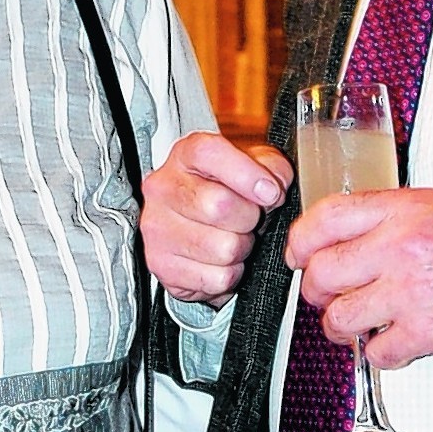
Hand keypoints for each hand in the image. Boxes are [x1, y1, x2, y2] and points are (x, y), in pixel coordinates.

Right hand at [142, 132, 293, 305]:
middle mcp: (165, 188)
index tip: (269, 191)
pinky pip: (217, 277)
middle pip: (219, 205)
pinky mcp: (163, 265)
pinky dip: (230, 274)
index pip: (209, 154)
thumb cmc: (224, 193)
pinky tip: (220, 259)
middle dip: (249, 218)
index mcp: (185, 156)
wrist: (195, 229)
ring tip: (232, 237)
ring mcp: (158, 228)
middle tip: (249, 218)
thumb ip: (271, 167)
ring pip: (223, 248)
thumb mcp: (252, 167)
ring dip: (241, 248)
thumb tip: (274, 187)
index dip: (245, 174)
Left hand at [286, 189, 432, 367]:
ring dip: (341, 325)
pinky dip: (379, 353)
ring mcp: (410, 293)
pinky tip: (392, 341)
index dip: (301, 240)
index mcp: (400, 212)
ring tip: (354, 323)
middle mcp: (398, 249)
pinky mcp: (426, 333)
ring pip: (340, 318)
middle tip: (324, 295)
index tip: (299, 254)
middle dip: (315, 289)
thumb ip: (391, 219)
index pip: (325, 219)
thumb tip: (350, 236)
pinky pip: (377, 353)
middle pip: (322, 272)